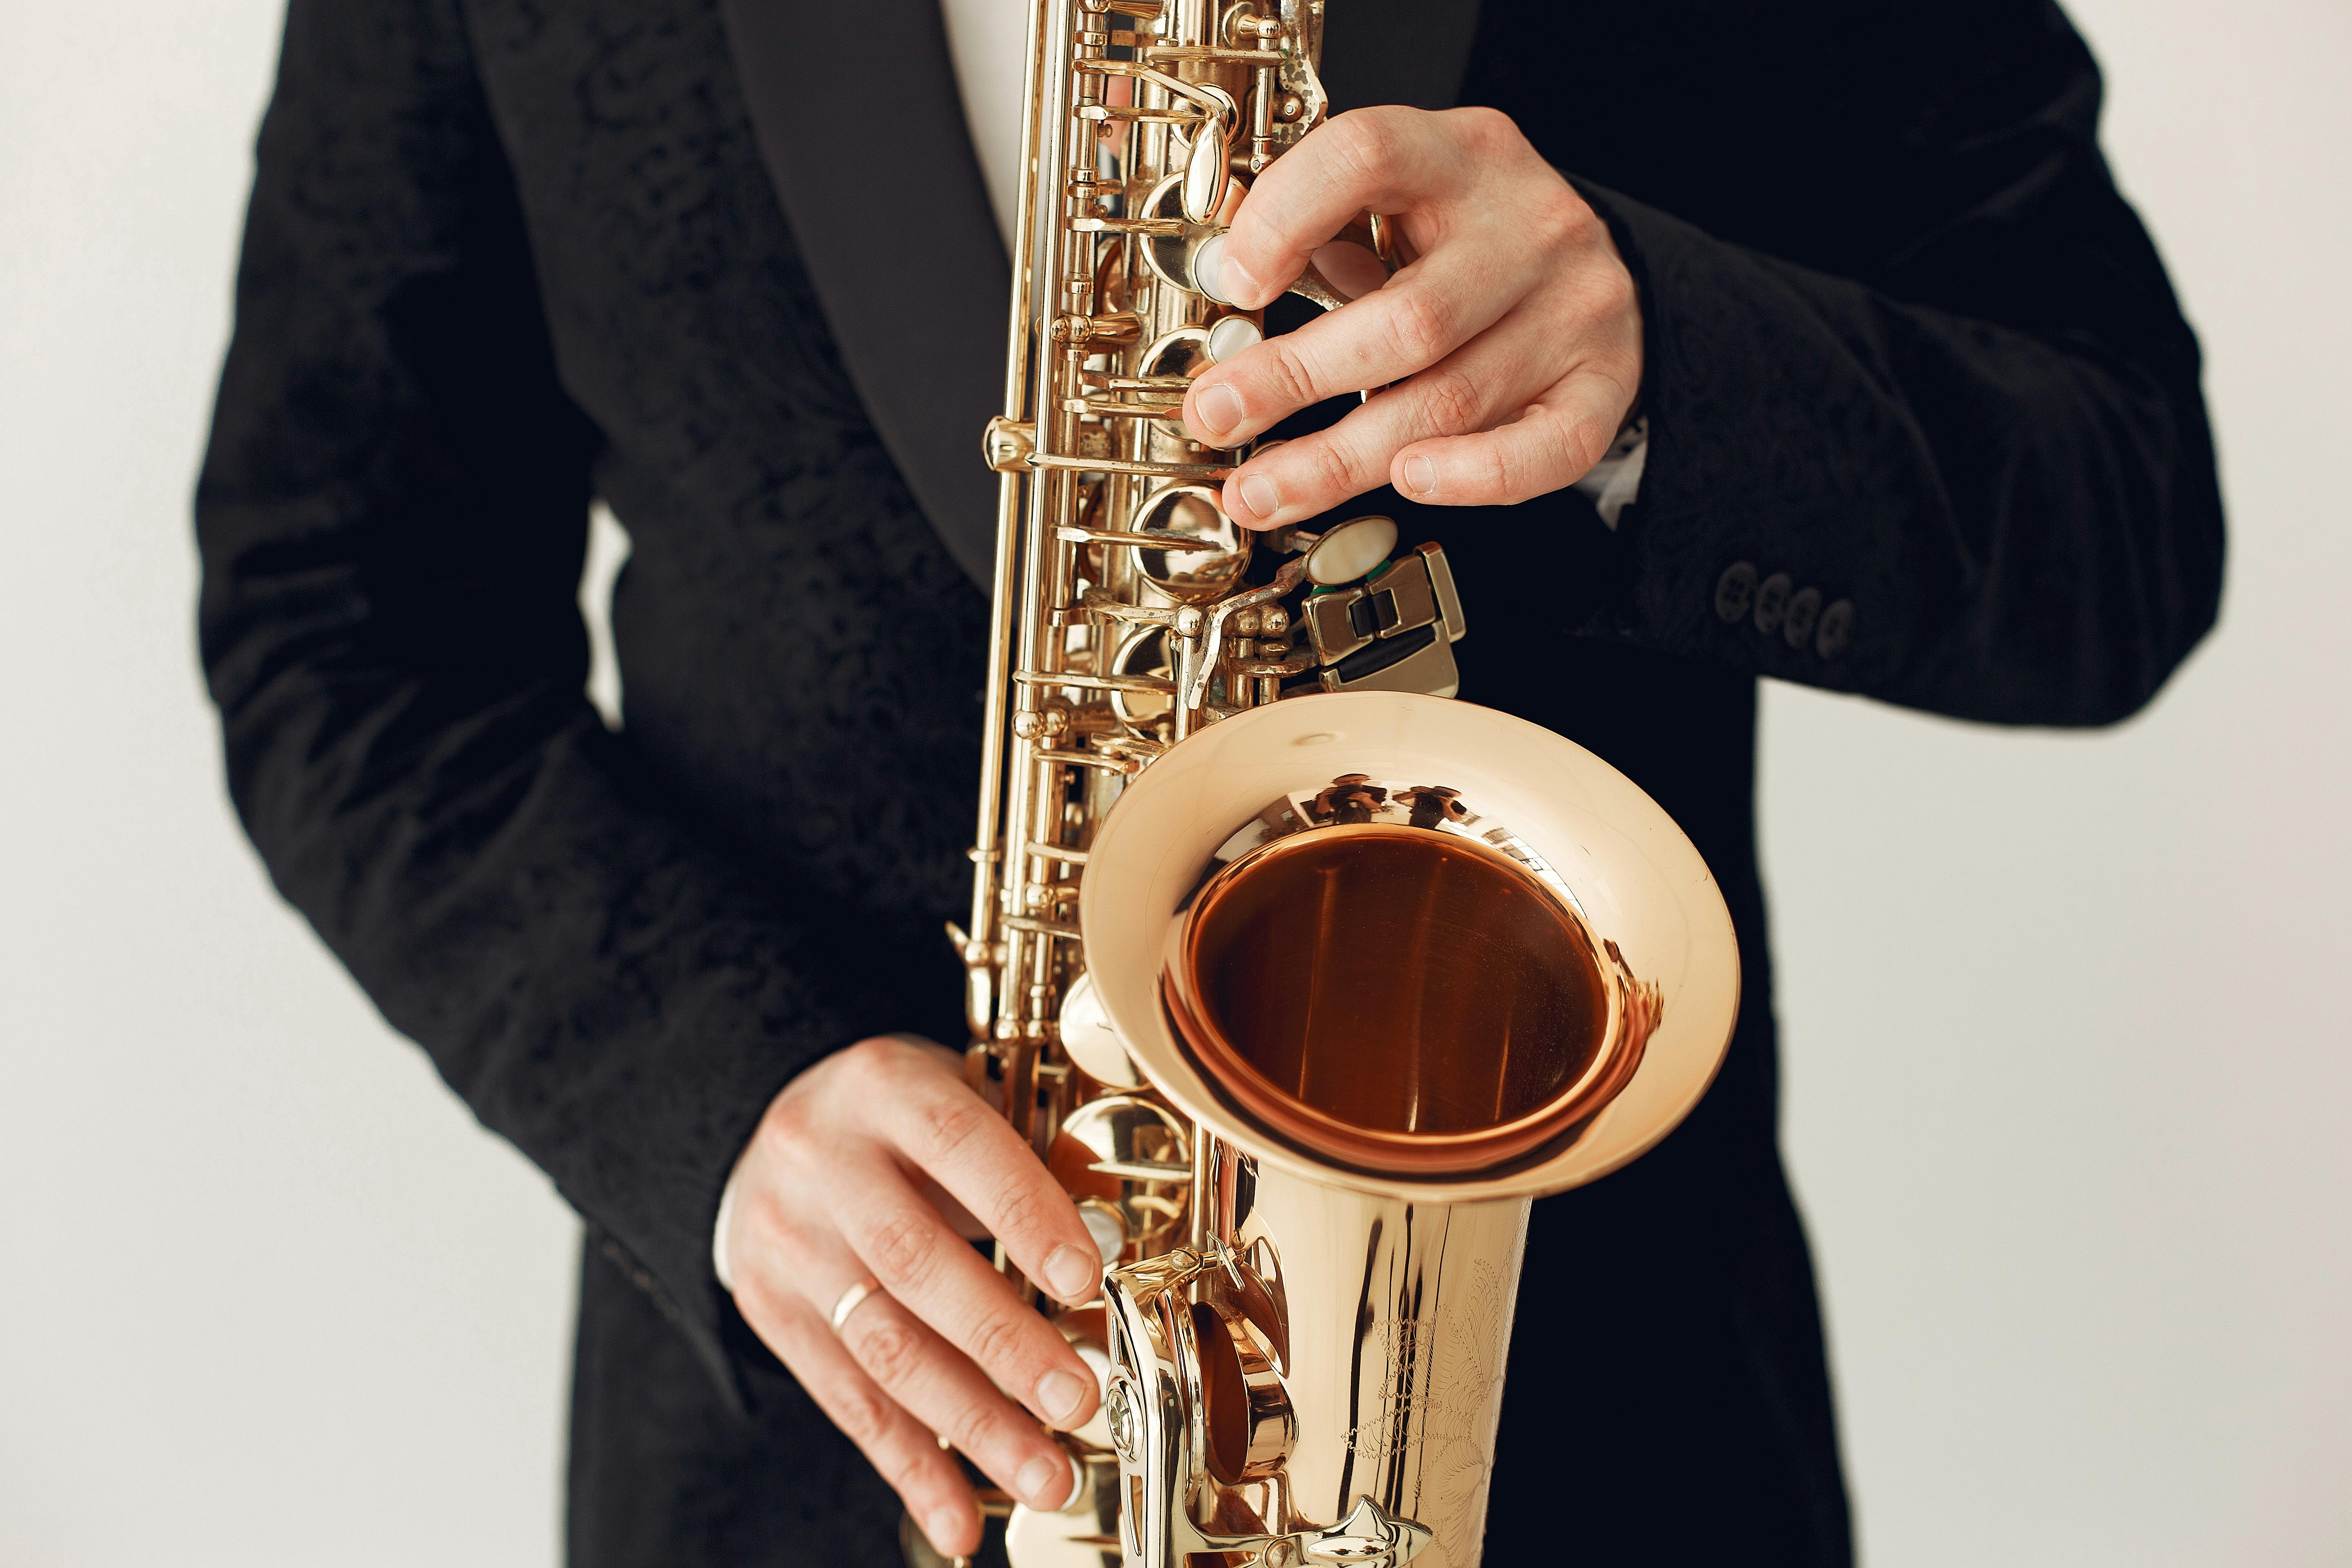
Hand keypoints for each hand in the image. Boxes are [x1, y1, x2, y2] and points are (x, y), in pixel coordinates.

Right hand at [720, 1034, 1103, 1557]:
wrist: (762, 1127)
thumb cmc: (897, 1115)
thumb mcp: (952, 1090)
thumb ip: (1020, 1154)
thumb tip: (1109, 1245)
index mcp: (883, 1086)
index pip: (958, 1145)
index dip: (1023, 1211)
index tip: (1085, 1279)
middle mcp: (825, 1163)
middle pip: (914, 1264)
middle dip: (1003, 1343)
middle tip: (1078, 1399)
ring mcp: (790, 1244)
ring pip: (883, 1348)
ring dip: (970, 1425)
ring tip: (1044, 1475)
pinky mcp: (773, 1313)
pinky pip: (846, 1401)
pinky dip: (909, 1468)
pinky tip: (958, 1519)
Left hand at [1180, 105, 1642, 525]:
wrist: (1585, 266)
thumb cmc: (1461, 239)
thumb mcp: (1394, 200)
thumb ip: (1319, 228)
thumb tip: (1222, 280)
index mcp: (1463, 154)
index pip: (1367, 157)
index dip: (1286, 218)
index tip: (1230, 283)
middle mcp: (1529, 226)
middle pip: (1407, 317)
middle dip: (1295, 379)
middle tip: (1215, 419)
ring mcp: (1575, 310)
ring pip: (1450, 400)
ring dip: (1340, 460)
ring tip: (1260, 490)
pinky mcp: (1604, 384)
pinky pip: (1542, 451)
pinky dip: (1470, 476)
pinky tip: (1405, 484)